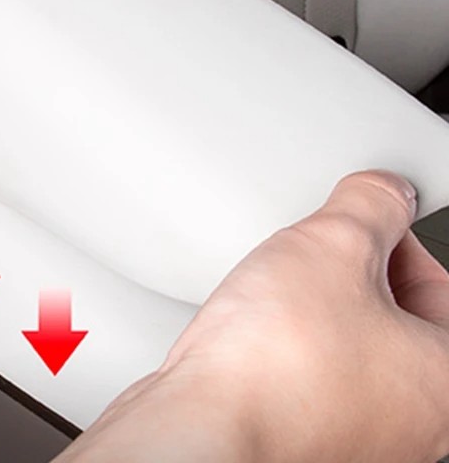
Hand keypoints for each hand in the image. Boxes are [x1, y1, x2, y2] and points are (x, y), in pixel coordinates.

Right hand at [56, 171, 448, 462]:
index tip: (356, 219)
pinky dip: (283, 340)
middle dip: (348, 270)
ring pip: (344, 340)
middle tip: (311, 253)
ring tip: (276, 289)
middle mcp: (411, 420)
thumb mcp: (333, 243)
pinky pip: (305, 368)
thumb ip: (373, 204)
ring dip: (312, 303)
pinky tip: (253, 327)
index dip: (391, 236)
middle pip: (393, 313)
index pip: (440, 282)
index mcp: (445, 379)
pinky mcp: (302, 435)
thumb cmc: (276, 365)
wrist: (204, 425)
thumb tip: (385, 193)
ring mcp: (356, 434)